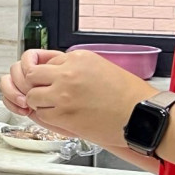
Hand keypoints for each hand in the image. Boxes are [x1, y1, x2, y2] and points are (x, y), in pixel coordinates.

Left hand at [3, 49, 156, 146]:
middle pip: (30, 75)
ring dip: (39, 102)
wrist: (143, 115)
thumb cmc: (128, 95)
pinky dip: (47, 116)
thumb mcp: (99, 67)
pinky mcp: (64, 114)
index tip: (48, 81)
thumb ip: (74, 66)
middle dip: (34, 85)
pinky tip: (60, 116)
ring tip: (54, 106)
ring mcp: (63, 94)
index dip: (44, 73)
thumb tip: (53, 70)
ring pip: (31, 96)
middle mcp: (67, 73)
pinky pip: (41, 114)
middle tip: (42, 93)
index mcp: (77, 58)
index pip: (43, 61)